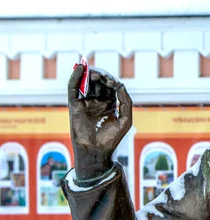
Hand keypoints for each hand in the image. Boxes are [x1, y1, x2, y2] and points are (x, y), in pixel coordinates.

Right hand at [68, 65, 132, 179]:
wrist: (96, 151)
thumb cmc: (111, 138)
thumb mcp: (126, 119)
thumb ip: (126, 101)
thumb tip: (120, 85)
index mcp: (110, 104)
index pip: (110, 86)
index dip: (112, 81)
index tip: (113, 83)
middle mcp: (97, 101)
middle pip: (98, 82)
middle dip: (101, 76)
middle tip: (103, 77)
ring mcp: (85, 102)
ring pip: (87, 82)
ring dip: (90, 74)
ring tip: (94, 74)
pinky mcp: (74, 104)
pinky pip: (73, 87)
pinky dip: (75, 76)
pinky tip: (80, 68)